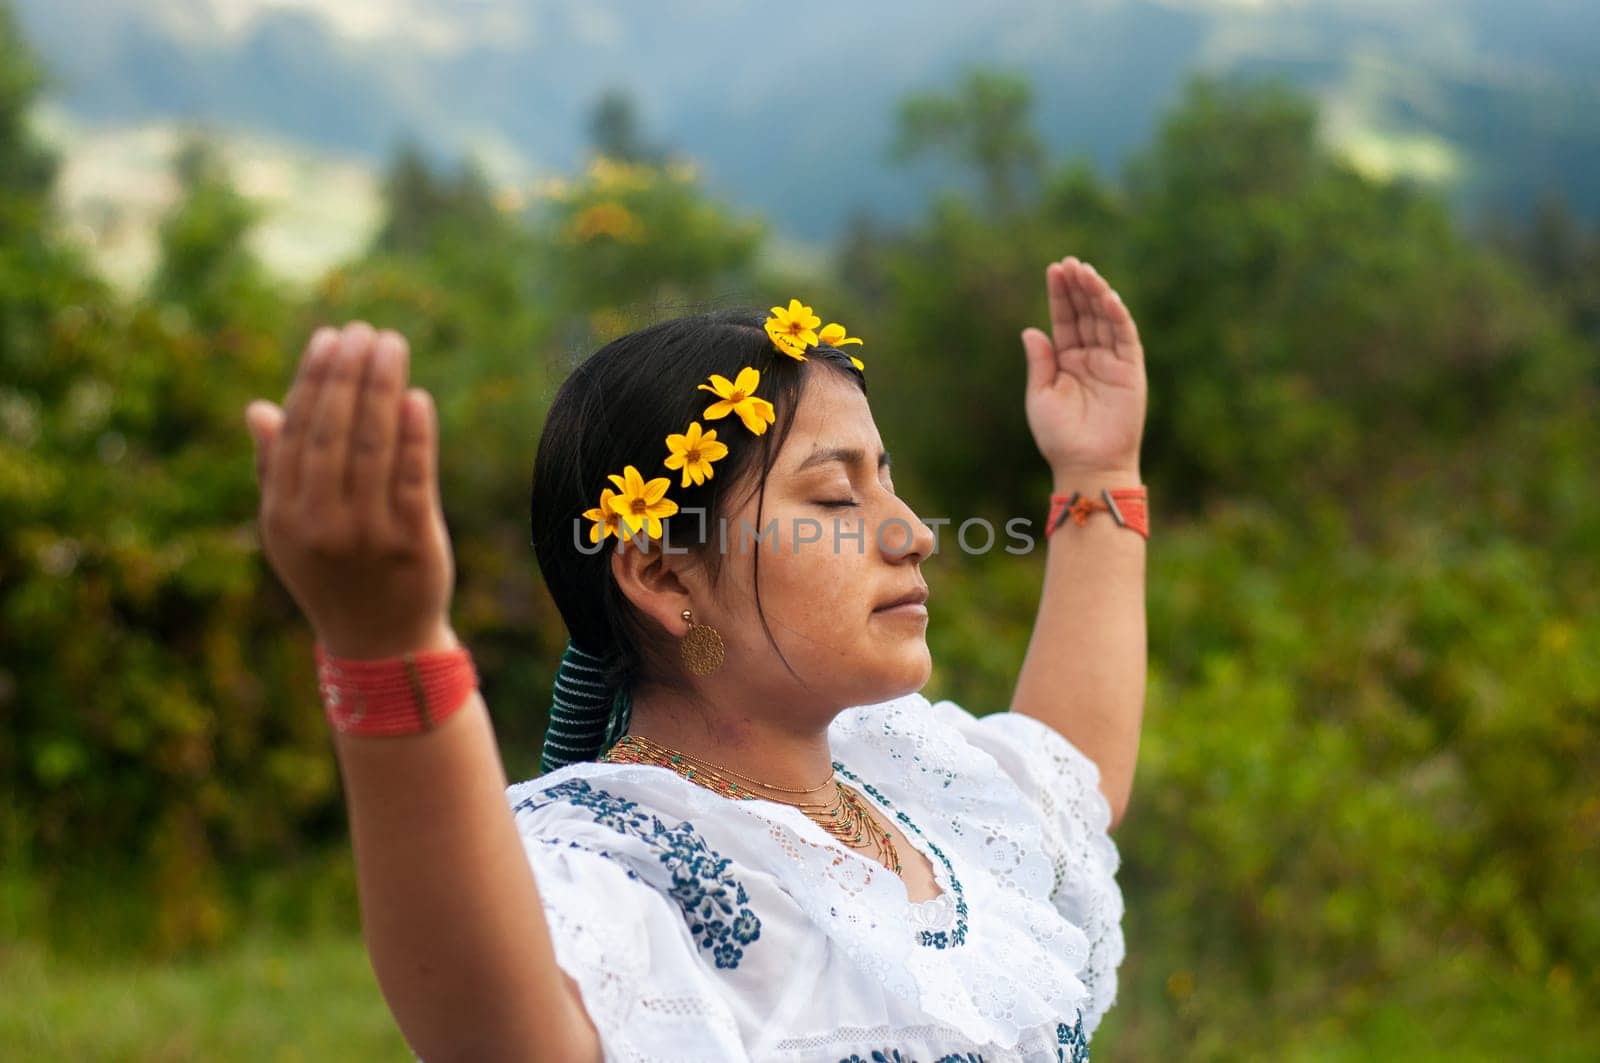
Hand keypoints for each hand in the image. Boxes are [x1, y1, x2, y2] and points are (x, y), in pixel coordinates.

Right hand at [245, 322, 457, 659]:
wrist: (380, 644)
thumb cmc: (334, 574)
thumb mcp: (291, 531)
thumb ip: (277, 471)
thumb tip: (259, 408)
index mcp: (284, 514)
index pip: (297, 432)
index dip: (313, 380)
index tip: (330, 338)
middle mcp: (320, 523)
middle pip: (333, 432)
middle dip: (348, 375)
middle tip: (364, 332)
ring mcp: (367, 533)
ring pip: (373, 447)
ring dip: (382, 388)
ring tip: (392, 345)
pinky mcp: (412, 542)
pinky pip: (414, 478)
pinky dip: (415, 435)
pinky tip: (417, 398)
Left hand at [1020, 256, 1146, 479]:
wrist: (1085, 464)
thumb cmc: (1059, 436)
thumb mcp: (1041, 395)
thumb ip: (1040, 362)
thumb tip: (1030, 329)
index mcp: (1067, 361)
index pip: (1065, 320)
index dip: (1060, 295)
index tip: (1054, 269)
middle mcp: (1090, 357)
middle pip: (1085, 313)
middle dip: (1078, 287)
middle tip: (1070, 263)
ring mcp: (1112, 362)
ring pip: (1105, 319)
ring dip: (1097, 294)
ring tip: (1085, 271)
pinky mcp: (1130, 371)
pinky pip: (1125, 338)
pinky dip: (1117, 317)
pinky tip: (1107, 297)